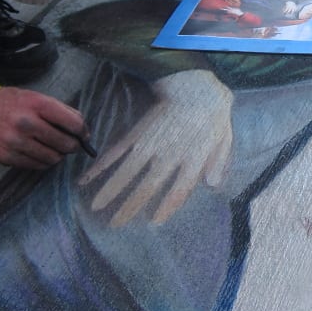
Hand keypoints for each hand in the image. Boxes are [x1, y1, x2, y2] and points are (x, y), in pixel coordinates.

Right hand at [0, 86, 86, 168]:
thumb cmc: (9, 102)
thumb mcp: (34, 97)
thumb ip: (59, 110)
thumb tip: (82, 129)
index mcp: (37, 104)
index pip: (73, 122)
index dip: (82, 131)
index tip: (83, 135)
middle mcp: (26, 123)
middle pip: (65, 143)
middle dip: (72, 146)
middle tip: (71, 145)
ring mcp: (15, 141)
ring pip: (52, 158)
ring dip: (57, 156)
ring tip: (54, 150)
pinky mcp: (7, 156)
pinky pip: (35, 165)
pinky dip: (42, 162)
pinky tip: (40, 154)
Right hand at [79, 70, 233, 224]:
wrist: (193, 84)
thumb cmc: (213, 114)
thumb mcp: (224, 138)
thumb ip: (218, 163)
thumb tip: (212, 186)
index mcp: (193, 159)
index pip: (179, 190)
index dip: (166, 207)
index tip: (153, 223)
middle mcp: (169, 154)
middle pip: (148, 186)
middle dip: (129, 207)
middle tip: (113, 226)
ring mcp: (150, 143)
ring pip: (128, 170)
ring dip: (110, 189)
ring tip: (95, 207)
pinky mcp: (137, 133)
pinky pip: (117, 151)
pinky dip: (101, 165)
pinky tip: (87, 178)